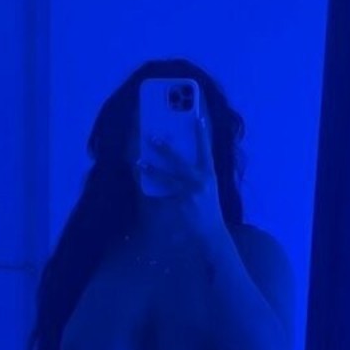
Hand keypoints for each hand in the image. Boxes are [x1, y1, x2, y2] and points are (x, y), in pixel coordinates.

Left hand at [139, 115, 224, 235]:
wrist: (211, 232)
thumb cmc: (207, 207)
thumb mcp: (207, 188)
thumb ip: (195, 174)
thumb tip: (175, 158)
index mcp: (209, 174)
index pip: (206, 150)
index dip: (202, 134)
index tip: (198, 118)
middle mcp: (201, 180)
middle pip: (179, 160)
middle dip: (164, 148)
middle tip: (151, 136)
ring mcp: (191, 192)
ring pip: (167, 177)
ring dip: (151, 169)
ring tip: (138, 161)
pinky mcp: (182, 203)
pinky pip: (162, 193)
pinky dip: (152, 188)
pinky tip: (141, 182)